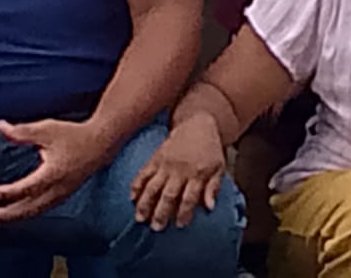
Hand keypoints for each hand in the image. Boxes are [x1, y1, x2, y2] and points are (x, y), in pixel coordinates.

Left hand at [0, 118, 110, 226]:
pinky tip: (16, 214)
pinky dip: (26, 214)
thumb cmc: (73, 135)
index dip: (10, 192)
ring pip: (35, 211)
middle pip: (29, 207)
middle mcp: (57, 188)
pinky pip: (42, 209)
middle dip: (8, 215)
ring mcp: (61, 194)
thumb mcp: (47, 130)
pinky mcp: (62, 195)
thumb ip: (22, 132)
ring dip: (15, 217)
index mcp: (54, 173)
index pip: (28, 187)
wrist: (100, 143)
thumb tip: (1, 127)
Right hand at [129, 113, 225, 230]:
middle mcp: (179, 170)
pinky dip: (136, 185)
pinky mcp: (155, 157)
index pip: (189, 197)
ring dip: (145, 203)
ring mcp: (165, 163)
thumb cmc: (210, 148)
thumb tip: (210, 207)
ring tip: (139, 217)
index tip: (179, 225)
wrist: (197, 123)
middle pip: (169, 194)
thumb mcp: (219, 167)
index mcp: (197, 173)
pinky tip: (131, 197)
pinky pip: (143, 173)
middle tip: (156, 227)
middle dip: (161, 212)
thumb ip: (213, 188)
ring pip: (153, 186)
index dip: (184, 213)